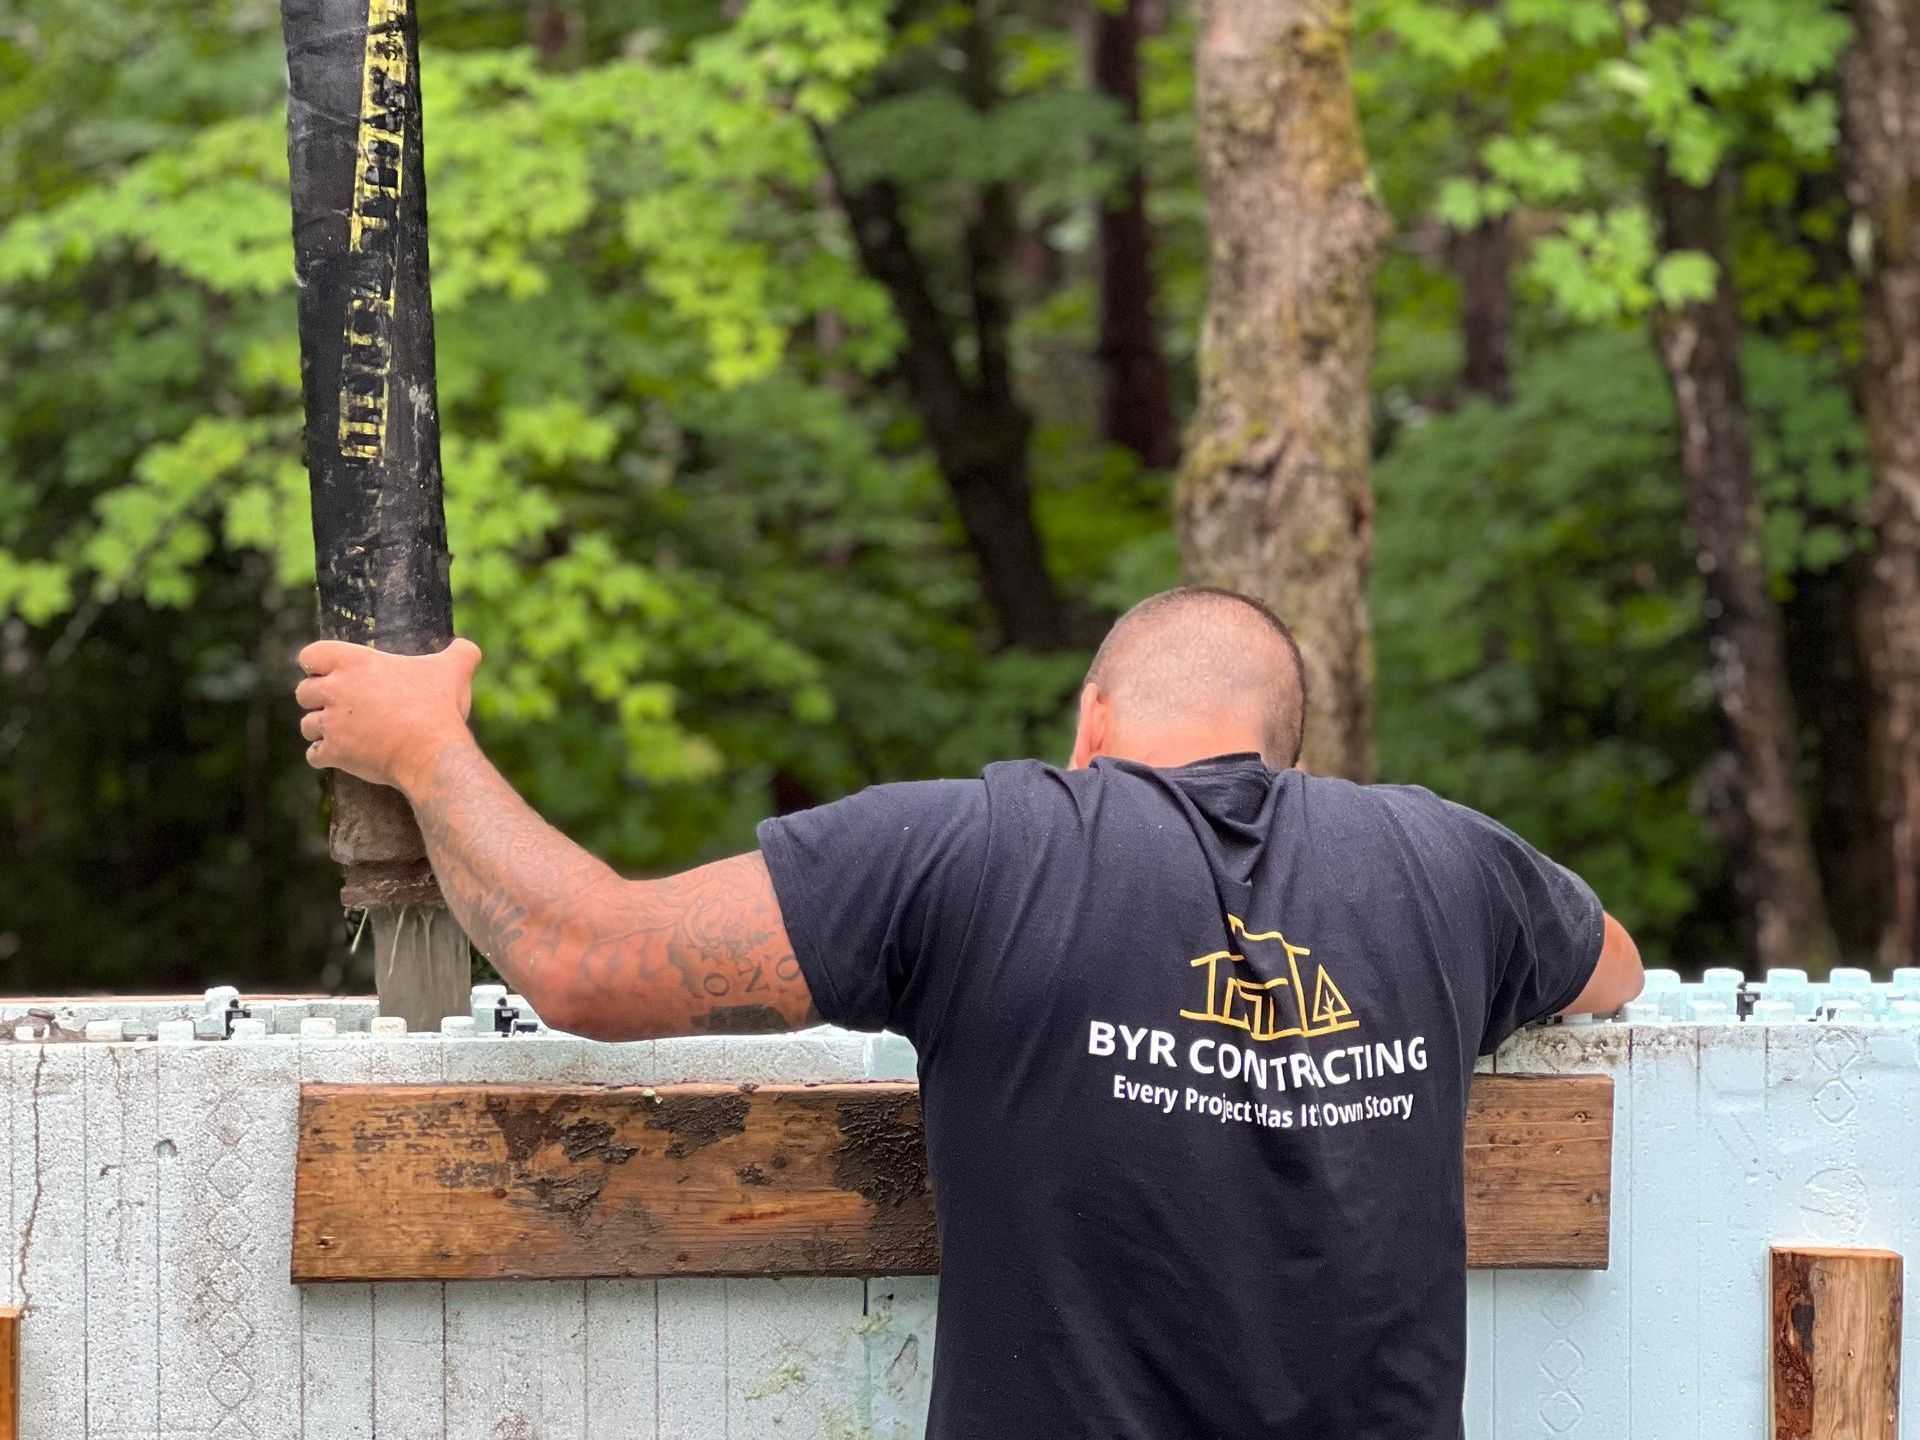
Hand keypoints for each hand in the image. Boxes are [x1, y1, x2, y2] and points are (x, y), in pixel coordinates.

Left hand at [295, 638, 480, 791]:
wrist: (432, 751)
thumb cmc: (438, 706)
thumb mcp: (454, 671)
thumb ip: (460, 653)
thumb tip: (468, 648)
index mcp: (354, 662)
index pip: (310, 655)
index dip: (316, 665)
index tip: (328, 674)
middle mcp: (336, 690)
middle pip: (303, 692)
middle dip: (317, 701)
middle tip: (339, 708)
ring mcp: (331, 723)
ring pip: (307, 726)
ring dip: (320, 731)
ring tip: (342, 734)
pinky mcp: (334, 752)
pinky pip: (314, 755)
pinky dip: (325, 757)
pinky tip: (340, 757)